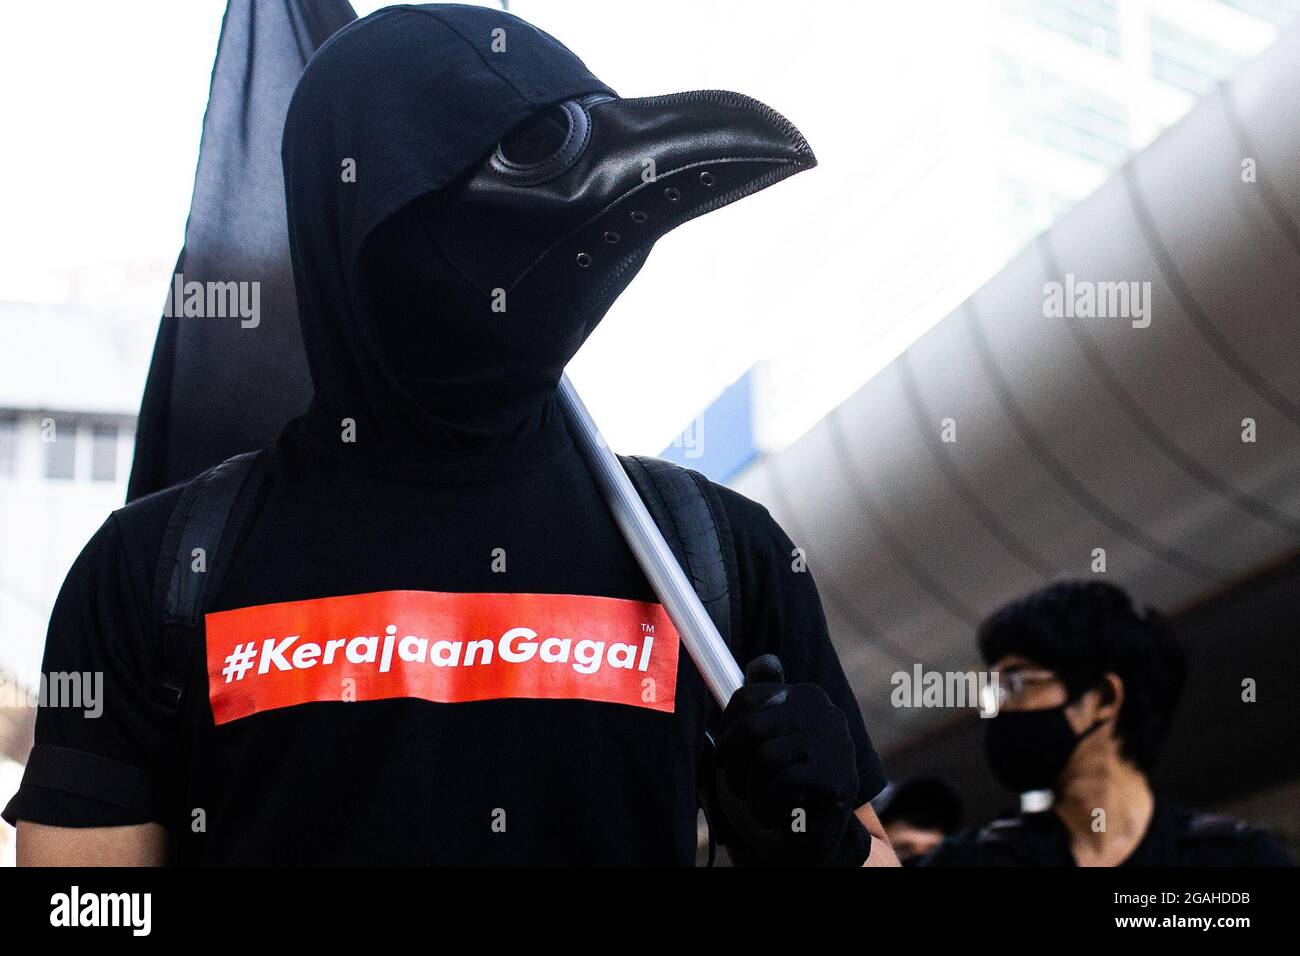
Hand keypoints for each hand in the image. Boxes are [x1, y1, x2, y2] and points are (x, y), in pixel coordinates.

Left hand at [714, 654, 868, 864]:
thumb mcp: (763, 741)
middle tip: (744, 788)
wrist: (813, 839)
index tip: (729, 758)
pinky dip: (767, 807)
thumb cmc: (779, 786)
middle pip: (752, 728)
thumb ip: (760, 704)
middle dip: (737, 767)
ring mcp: (837, 743)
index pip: (746, 698)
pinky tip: (775, 816)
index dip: (727, 733)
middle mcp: (826, 711)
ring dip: (752, 792)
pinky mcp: (840, 777)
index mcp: (805, 696)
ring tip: (761, 804)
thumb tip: (764, 660)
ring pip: (766, 757)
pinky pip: (784, 784)